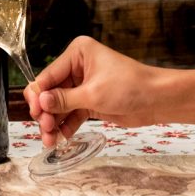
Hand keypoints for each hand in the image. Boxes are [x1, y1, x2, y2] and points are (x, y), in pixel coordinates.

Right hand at [23, 36, 157, 146]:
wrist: (159, 100)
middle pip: (50, 91)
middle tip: (45, 130)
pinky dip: (66, 126)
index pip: (48, 75)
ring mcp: (82, 85)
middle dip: (46, 112)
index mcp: (77, 54)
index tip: (35, 112)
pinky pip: (71, 113)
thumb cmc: (130, 87)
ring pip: (59, 105)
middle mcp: (77, 67)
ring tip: (50, 141)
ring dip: (53, 122)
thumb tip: (40, 102)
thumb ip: (64, 99)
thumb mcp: (93, 94)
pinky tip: (61, 139)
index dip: (38, 95)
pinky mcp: (89, 101)